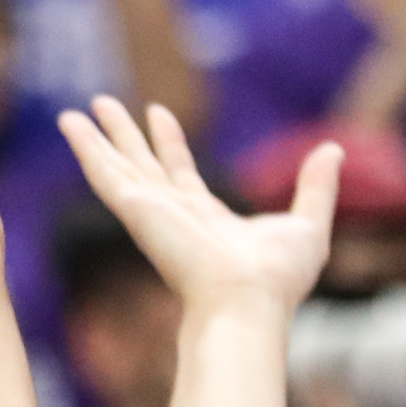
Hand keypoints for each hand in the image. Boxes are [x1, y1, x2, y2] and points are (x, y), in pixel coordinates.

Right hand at [56, 96, 331, 321]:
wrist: (247, 301)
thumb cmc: (277, 280)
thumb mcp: (309, 224)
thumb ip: (316, 187)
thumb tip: (334, 150)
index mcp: (206, 220)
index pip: (180, 174)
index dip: (168, 143)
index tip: (156, 113)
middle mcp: (172, 216)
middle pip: (141, 166)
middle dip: (124, 137)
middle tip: (104, 105)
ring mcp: (151, 212)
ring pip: (116, 167)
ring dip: (97, 138)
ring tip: (73, 111)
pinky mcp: (136, 210)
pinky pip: (104, 172)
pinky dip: (86, 148)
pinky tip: (71, 125)